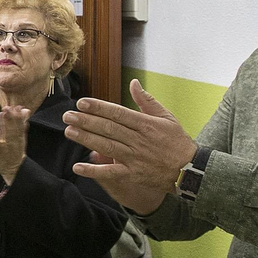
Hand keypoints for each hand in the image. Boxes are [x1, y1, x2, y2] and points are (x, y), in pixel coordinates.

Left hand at [0, 105, 29, 183]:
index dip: (20, 117)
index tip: (18, 107)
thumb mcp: (21, 138)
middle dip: (12, 118)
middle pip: (14, 129)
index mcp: (20, 138)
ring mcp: (6, 147)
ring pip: (6, 135)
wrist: (13, 170)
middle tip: (8, 108)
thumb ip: (22, 124)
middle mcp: (14, 142)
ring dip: (4, 124)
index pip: (21, 126)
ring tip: (1, 113)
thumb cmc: (15, 151)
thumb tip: (26, 110)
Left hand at [62, 79, 196, 213]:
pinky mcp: (132, 174)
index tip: (82, 103)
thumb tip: (134, 83)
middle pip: (108, 128)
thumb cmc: (177, 142)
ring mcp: (134, 158)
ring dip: (86, 139)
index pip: (117, 113)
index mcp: (145, 124)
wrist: (190, 170)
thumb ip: (147, 100)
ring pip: (106, 146)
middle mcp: (138, 140)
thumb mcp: (167, 117)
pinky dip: (94, 171)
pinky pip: (110, 173)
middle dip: (86, 121)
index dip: (98, 107)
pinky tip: (78, 167)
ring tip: (69, 131)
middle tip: (68, 116)